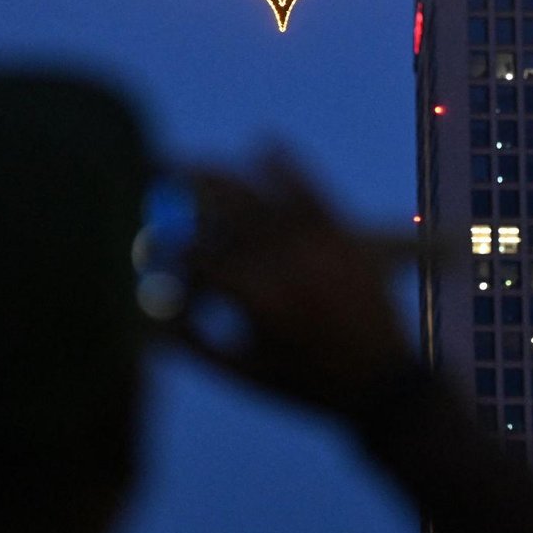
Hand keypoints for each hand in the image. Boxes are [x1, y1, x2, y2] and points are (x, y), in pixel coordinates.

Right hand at [174, 153, 416, 417]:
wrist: (384, 386)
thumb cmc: (307, 387)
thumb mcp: (242, 375)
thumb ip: (193, 345)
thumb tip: (148, 320)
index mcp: (259, 301)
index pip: (202, 261)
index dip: (170, 253)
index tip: (151, 248)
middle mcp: (286, 264)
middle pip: (225, 214)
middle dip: (186, 193)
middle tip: (159, 175)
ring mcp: (317, 245)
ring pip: (263, 196)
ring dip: (225, 175)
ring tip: (196, 162)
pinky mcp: (344, 237)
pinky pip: (312, 190)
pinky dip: (288, 165)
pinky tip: (264, 145)